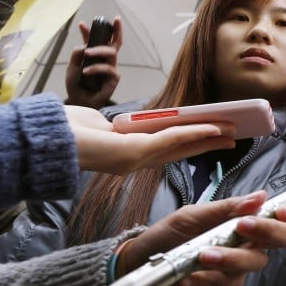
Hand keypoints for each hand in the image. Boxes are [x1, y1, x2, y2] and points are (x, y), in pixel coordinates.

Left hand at [65, 15, 121, 107]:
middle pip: (115, 42)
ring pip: (111, 52)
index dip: (89, 31)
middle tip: (116, 20)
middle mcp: (105, 60)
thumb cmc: (77, 85)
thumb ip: (77, 54)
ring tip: (87, 52)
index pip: (94, 40)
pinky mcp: (114, 78)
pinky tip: (86, 72)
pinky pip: (107, 68)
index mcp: (94, 56)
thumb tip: (85, 46)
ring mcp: (111, 68)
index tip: (81, 24)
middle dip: (117, 29)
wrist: (79, 101)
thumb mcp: (72, 67)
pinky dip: (96, 68)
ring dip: (99, 50)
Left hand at [65, 104, 236, 173]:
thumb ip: (120, 128)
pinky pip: (173, 140)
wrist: (51, 140)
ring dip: (210, 137)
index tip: (215, 134)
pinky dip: (196, 133)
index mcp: (132, 154)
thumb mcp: (102, 125)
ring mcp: (139, 158)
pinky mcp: (137, 153)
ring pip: (183, 145)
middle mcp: (138, 160)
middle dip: (210, 142)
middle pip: (183, 149)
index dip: (195, 141)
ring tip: (232, 132)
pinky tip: (212, 128)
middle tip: (234, 137)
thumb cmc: (69, 131)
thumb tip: (126, 125)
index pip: (171, 147)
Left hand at [115, 192, 285, 285]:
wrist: (141, 265)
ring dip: (231, 257)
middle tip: (244, 226)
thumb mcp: (194, 215)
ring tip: (204, 254)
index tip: (282, 210)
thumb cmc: (170, 235)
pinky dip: (205, 278)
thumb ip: (226, 208)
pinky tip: (188, 275)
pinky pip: (224, 283)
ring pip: (254, 263)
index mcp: (249, 221)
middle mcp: (250, 244)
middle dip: (271, 232)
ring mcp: (239, 267)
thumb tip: (261, 196)